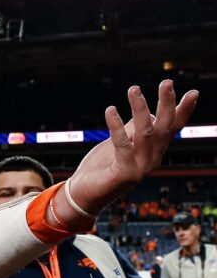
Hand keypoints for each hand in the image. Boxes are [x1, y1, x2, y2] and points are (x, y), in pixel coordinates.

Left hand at [68, 81, 197, 214]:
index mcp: (153, 151)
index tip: (193, 93)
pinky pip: (122, 145)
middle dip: (167, 104)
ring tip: (133, 89)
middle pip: (164, 128)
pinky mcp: (124, 173)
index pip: (172, 128)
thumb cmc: (102, 168)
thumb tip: (145, 112)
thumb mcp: (121, 144)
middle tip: (167, 82)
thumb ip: (133, 130)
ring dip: (140, 109)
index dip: (183, 111)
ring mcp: (140, 167)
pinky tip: (110, 110)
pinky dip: (117, 126)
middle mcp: (152, 159)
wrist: (85, 195)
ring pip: (145, 133)